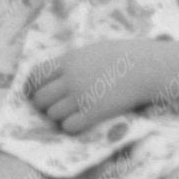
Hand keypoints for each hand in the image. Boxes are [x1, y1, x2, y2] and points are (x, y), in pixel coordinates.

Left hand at [24, 38, 165, 133]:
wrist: (147, 67)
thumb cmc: (123, 57)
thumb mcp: (92, 52)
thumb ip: (71, 63)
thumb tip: (54, 74)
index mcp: (68, 60)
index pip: (35, 76)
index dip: (32, 87)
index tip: (35, 94)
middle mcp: (70, 79)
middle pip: (40, 99)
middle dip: (44, 106)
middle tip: (54, 108)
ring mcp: (81, 96)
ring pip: (52, 115)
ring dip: (58, 117)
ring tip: (71, 114)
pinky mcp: (94, 112)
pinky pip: (69, 126)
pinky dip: (71, 127)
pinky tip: (81, 121)